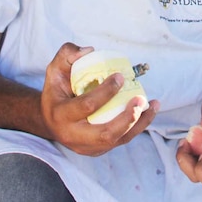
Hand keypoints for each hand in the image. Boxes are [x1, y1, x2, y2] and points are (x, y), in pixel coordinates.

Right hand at [40, 43, 158, 155]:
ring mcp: (86, 146)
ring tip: (151, 105)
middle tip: (139, 98)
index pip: (87, 106)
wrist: (49, 121)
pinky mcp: (97, 150)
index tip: (120, 77)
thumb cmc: (56, 91)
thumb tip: (90, 51)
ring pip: (117, 140)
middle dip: (126, 118)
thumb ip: (68, 54)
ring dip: (138, 123)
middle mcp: (73, 135)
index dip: (106, 92)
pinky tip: (148, 112)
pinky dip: (137, 127)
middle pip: (105, 134)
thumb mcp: (55, 70)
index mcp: (61, 114)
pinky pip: (121, 141)